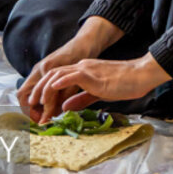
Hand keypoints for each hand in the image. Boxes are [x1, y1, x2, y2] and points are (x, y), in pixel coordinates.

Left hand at [39, 54, 169, 116]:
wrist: (140, 75)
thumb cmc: (125, 84)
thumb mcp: (98, 93)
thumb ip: (81, 99)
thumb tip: (64, 106)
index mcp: (83, 71)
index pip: (58, 77)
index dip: (46, 90)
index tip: (40, 105)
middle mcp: (81, 67)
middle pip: (52, 74)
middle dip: (39, 89)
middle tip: (32, 104)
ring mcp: (86, 69)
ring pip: (57, 75)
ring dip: (45, 89)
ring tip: (38, 102)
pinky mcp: (91, 74)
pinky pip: (71, 76)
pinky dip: (59, 83)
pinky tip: (51, 90)